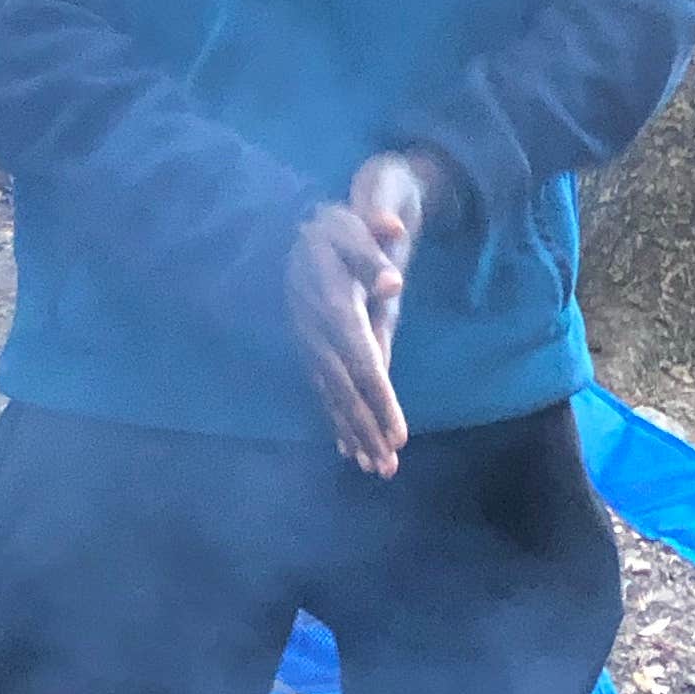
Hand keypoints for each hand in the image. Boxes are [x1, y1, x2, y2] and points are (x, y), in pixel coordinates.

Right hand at [287, 188, 409, 474]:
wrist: (297, 229)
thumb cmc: (336, 227)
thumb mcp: (354, 225)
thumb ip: (371, 250)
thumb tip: (391, 281)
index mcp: (334, 306)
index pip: (362, 361)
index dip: (380, 400)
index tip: (397, 435)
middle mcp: (317, 334)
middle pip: (346, 391)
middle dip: (367, 431)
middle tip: (387, 468)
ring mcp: (309, 346)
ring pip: (332, 397)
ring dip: (352, 434)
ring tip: (373, 468)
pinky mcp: (308, 352)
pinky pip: (322, 392)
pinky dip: (336, 422)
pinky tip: (346, 448)